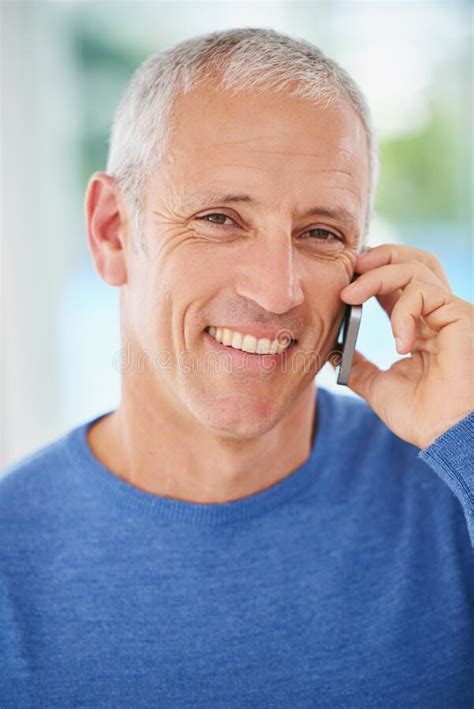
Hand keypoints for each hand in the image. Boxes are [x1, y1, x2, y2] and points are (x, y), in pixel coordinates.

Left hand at [338, 244, 473, 448]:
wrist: (444, 435)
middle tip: (350, 268)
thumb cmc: (420, 415)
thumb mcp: (377, 386)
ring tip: (351, 296)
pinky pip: (425, 293)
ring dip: (378, 276)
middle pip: (415, 261)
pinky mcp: (461, 316)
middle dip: (380, 256)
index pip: (398, 283)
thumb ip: (358, 366)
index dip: (371, 273)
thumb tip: (332, 352)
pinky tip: (399, 343)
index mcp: (419, 326)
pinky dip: (403, 311)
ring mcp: (450, 313)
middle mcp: (436, 314)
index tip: (343, 283)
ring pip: (417, 268)